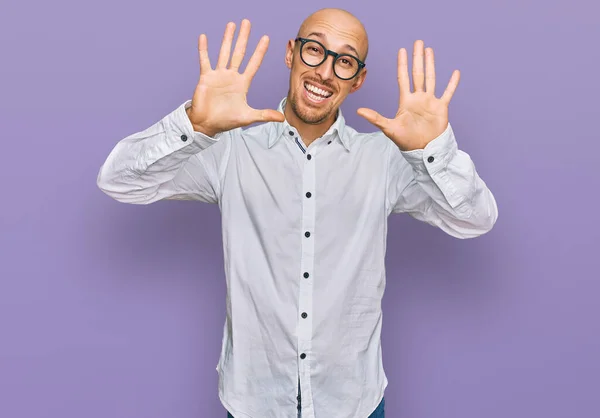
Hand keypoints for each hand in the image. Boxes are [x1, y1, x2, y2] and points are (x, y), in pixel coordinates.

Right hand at [186, 19, 283, 136]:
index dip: (259, 51)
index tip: (266, 38)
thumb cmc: (226, 121)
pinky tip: (204, 37)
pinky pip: (205, 60)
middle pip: (239, 53)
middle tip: (247, 22)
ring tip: (231, 25)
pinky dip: (203, 49)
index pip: (253, 63)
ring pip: (224, 52)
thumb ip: (264, 115)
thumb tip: (283, 118)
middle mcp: (231, 76)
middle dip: (244, 38)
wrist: (207, 124)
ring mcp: (219, 75)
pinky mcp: (206, 77)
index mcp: (242, 84)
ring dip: (227, 39)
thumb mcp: (248, 117)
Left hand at [357, 40, 459, 150]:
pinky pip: (448, 92)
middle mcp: (418, 98)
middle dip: (417, 58)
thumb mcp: (388, 128)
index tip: (402, 50)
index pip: (403, 78)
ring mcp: (430, 102)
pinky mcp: (441, 108)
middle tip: (418, 42)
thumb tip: (358, 111)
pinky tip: (455, 72)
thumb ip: (375, 118)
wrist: (423, 150)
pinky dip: (452, 83)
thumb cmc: (405, 141)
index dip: (402, 64)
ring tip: (430, 50)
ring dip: (431, 64)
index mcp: (406, 101)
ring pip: (431, 78)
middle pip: (418, 73)